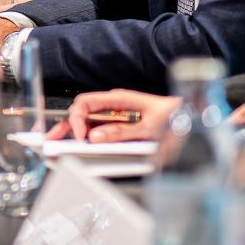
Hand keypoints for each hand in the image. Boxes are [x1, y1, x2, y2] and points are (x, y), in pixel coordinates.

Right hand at [53, 89, 176, 142]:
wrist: (193, 118)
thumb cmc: (175, 117)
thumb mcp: (150, 128)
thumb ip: (122, 132)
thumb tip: (96, 136)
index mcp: (118, 99)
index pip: (85, 103)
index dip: (77, 119)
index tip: (79, 136)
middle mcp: (114, 107)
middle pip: (82, 113)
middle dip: (66, 125)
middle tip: (51, 139)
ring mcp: (116, 117)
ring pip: (88, 123)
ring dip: (74, 133)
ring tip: (59, 143)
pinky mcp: (121, 128)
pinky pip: (100, 132)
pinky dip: (88, 138)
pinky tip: (80, 145)